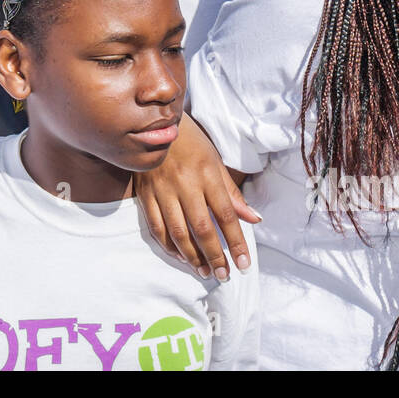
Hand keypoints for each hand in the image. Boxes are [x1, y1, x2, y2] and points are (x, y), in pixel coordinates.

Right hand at [133, 112, 259, 280]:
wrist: (154, 122)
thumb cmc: (191, 142)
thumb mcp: (216, 162)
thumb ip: (232, 194)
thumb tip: (253, 218)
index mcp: (207, 174)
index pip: (226, 215)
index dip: (236, 242)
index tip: (244, 264)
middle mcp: (185, 184)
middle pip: (202, 228)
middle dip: (215, 256)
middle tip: (223, 275)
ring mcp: (163, 189)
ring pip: (178, 231)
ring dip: (192, 256)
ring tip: (204, 271)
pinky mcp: (145, 193)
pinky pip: (156, 226)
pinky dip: (168, 245)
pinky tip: (180, 256)